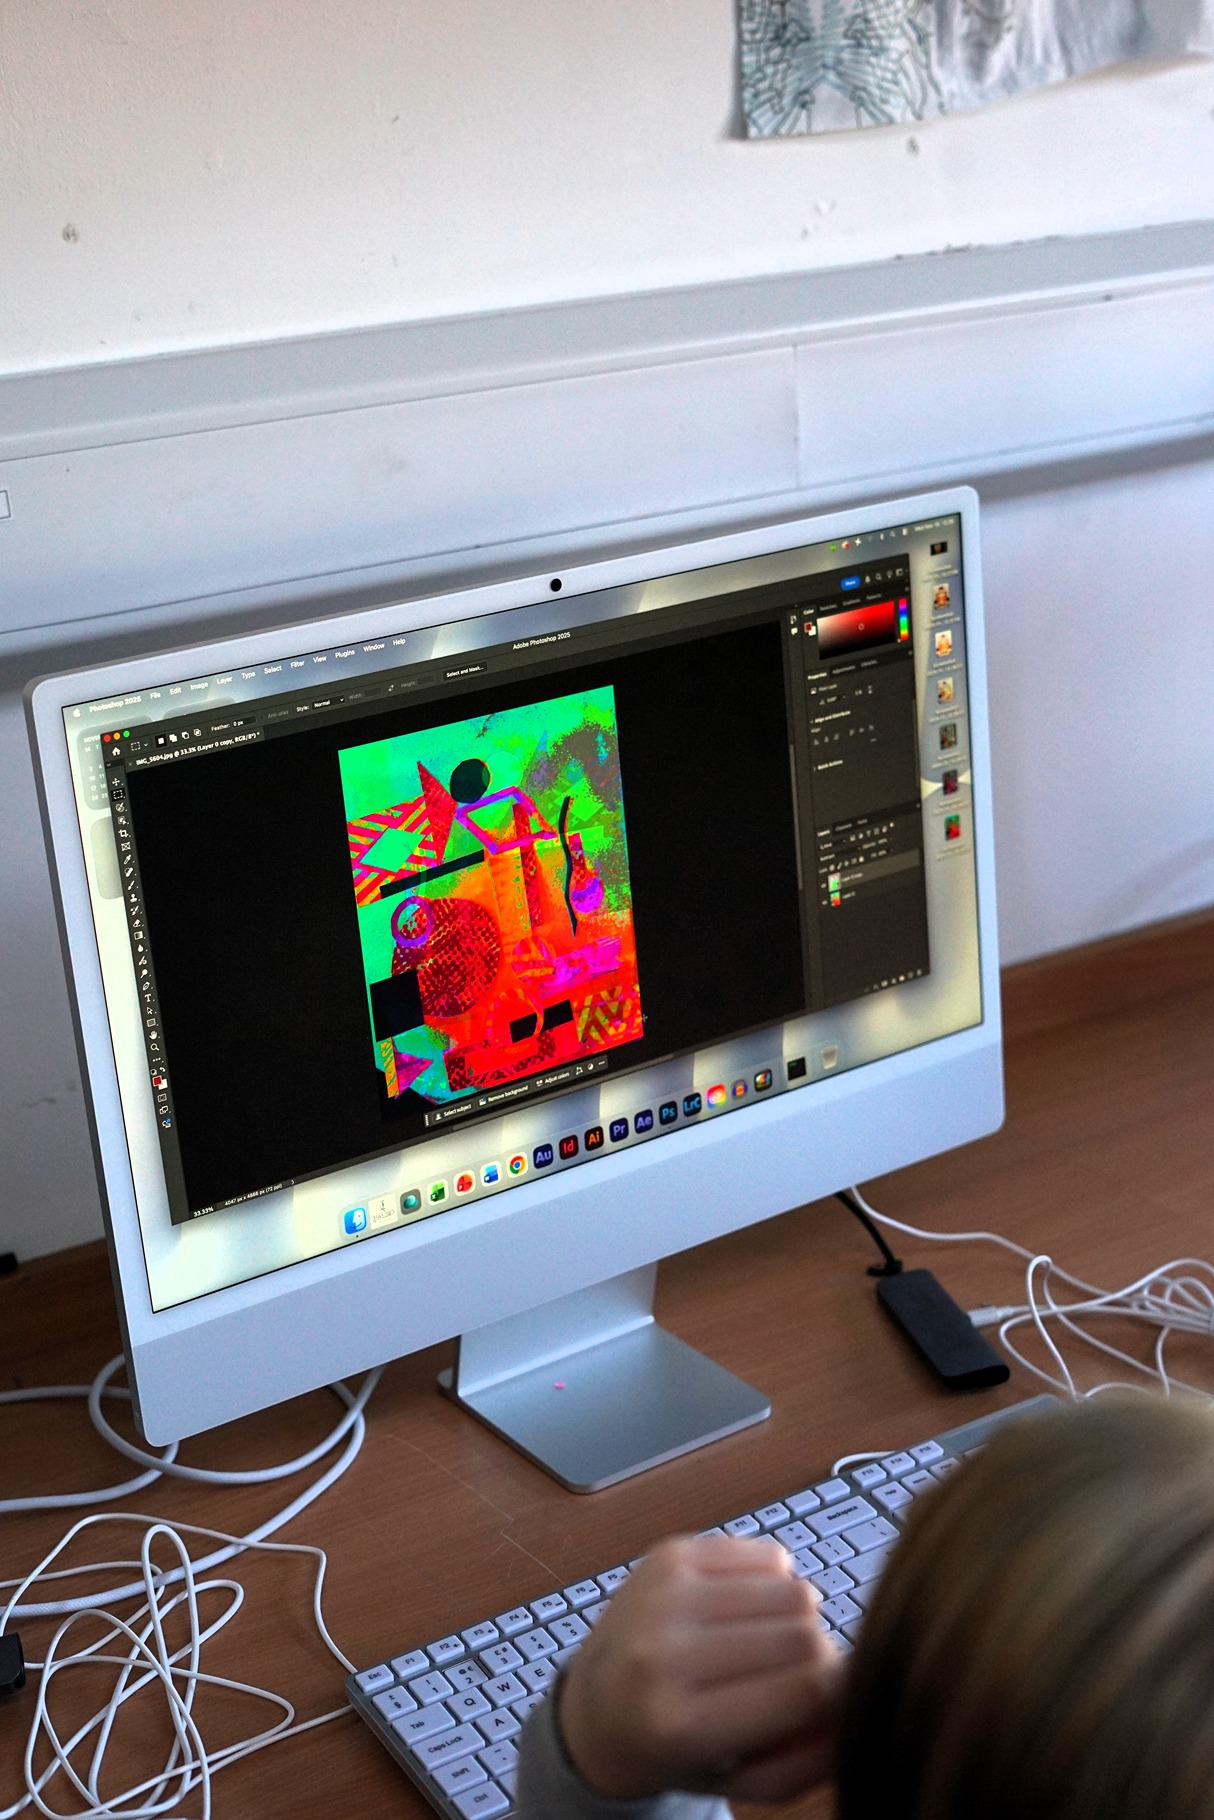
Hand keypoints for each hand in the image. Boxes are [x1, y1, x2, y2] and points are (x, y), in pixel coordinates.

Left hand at [558, 1533, 844, 1802]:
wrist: (598, 1704)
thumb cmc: (681, 1749)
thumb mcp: (745, 1781)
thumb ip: (813, 1757)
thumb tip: (860, 1697)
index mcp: (682, 1724)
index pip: (807, 1688)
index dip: (842, 1688)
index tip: (839, 1692)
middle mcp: (664, 1654)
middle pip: (803, 1633)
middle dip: (815, 1654)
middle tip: (790, 1674)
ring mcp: (663, 1595)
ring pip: (791, 1586)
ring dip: (795, 1615)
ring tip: (765, 1641)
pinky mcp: (670, 1554)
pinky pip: (767, 1553)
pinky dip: (772, 1580)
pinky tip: (746, 1608)